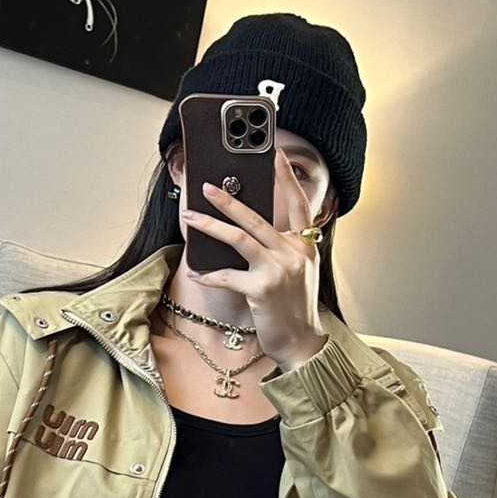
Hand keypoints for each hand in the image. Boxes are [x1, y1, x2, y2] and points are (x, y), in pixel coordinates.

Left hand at [181, 147, 329, 371]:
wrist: (301, 342)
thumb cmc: (295, 307)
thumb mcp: (299, 271)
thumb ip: (284, 247)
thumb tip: (252, 227)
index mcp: (305, 245)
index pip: (297, 204)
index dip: (285, 179)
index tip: (274, 155)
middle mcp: (294, 253)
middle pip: (257, 218)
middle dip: (228, 200)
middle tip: (207, 187)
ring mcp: (279, 270)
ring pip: (239, 238)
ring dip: (211, 226)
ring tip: (191, 217)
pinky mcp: (262, 290)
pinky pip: (228, 276)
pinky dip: (209, 275)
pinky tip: (196, 273)